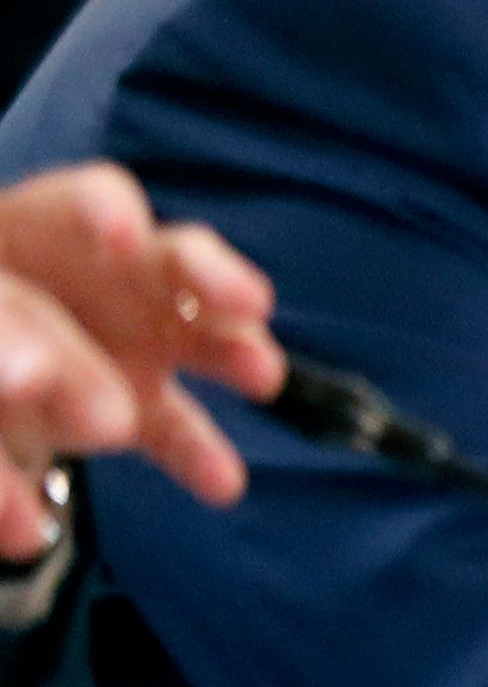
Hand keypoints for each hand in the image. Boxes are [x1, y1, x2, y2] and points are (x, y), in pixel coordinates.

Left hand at [0, 168, 281, 561]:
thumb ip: (9, 339)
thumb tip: (28, 382)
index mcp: (39, 236)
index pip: (86, 204)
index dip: (109, 216)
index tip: (126, 242)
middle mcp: (101, 279)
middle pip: (166, 262)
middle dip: (209, 281)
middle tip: (247, 305)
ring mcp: (124, 340)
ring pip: (196, 332)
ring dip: (235, 349)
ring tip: (262, 376)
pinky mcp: (131, 405)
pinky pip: (173, 424)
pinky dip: (197, 453)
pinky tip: (222, 481)